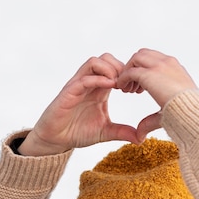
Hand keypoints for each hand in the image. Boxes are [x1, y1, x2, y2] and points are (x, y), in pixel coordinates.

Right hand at [19, 54, 140, 155]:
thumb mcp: (106, 132)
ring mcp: (79, 85)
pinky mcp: (69, 92)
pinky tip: (110, 87)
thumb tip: (141, 139)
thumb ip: (122, 132)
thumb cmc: (78, 132)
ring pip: (94, 62)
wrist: (56, 139)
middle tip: (128, 85)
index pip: (115, 68)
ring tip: (119, 85)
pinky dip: (98, 78)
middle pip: (106, 58)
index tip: (137, 88)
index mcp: (100, 89)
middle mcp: (90, 83)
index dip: (128, 73)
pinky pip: (84, 78)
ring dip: (110, 69)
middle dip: (121, 67)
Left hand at [117, 49, 196, 140]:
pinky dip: (123, 78)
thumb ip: (151, 120)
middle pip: (143, 54)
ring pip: (135, 58)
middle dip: (134, 67)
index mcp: (176, 69)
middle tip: (131, 87)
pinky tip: (123, 89)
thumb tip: (139, 136)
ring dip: (128, 71)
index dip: (144, 70)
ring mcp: (159, 66)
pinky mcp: (149, 74)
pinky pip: (130, 71)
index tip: (141, 88)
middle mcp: (168, 63)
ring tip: (126, 90)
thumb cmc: (186, 116)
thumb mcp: (167, 113)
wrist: (193, 114)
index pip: (155, 59)